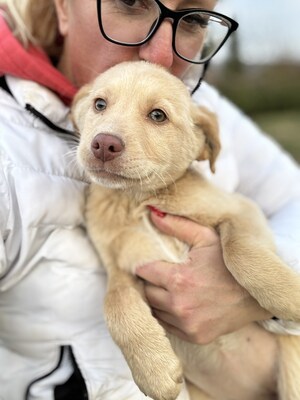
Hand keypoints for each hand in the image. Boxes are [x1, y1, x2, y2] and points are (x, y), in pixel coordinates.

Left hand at [136, 210, 271, 343]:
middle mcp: (179, 305)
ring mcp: (187, 324)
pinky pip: (166, 325)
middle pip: (146, 291)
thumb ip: (177, 225)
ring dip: (156, 298)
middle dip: (149, 281)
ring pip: (153, 309)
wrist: (256, 296)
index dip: (144, 264)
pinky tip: (176, 302)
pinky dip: (166, 314)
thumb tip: (152, 213)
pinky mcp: (193, 336)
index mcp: (179, 279)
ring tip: (166, 287)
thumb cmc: (229, 264)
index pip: (143, 271)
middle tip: (158, 273)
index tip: (149, 260)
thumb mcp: (207, 238)